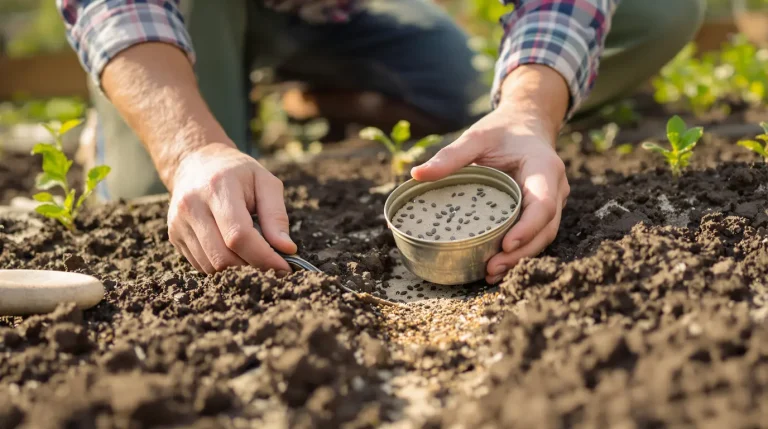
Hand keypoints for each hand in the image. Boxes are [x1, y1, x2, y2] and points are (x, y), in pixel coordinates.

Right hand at [167, 143, 295, 273]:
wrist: (197, 162)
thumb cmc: (238, 173)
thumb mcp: (265, 182)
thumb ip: (276, 215)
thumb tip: (287, 249)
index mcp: (217, 187)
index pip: (239, 235)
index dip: (264, 257)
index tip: (285, 267)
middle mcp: (192, 205)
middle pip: (223, 256)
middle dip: (252, 266)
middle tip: (271, 262)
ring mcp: (179, 222)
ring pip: (211, 266)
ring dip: (237, 268)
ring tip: (252, 252)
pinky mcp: (174, 235)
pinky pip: (201, 265)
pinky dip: (222, 266)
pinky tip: (232, 250)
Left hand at [412, 105, 568, 283]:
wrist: (524, 126)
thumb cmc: (501, 131)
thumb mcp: (476, 137)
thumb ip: (451, 155)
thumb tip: (416, 174)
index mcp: (544, 167)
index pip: (544, 204)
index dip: (528, 228)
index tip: (506, 245)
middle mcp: (555, 188)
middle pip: (546, 228)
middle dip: (521, 252)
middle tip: (492, 268)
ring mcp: (552, 202)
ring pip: (544, 236)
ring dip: (520, 258)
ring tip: (491, 273)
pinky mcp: (542, 212)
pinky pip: (535, 235)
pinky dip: (519, 251)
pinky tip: (496, 266)